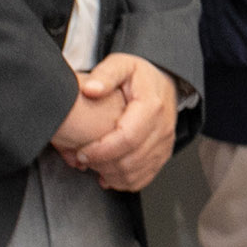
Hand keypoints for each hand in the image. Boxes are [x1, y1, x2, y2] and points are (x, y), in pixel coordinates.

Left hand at [54, 53, 178, 193]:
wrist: (164, 80)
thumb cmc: (140, 75)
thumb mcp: (121, 65)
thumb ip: (104, 75)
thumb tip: (90, 90)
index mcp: (151, 106)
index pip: (127, 138)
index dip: (102, 150)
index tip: (82, 151)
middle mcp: (162, 127)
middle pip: (132, 159)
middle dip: (103, 164)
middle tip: (82, 159)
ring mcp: (165, 143)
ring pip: (138, 172)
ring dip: (112, 175)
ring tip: (93, 166)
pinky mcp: (163, 154)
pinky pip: (145, 177)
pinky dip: (124, 181)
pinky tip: (108, 175)